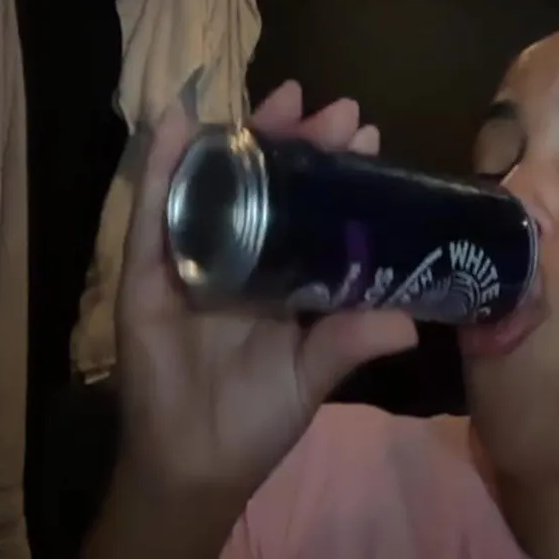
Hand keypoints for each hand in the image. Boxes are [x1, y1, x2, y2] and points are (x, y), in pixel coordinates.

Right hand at [115, 81, 417, 497]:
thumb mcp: (314, 376)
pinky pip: (152, 212)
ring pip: (218, 183)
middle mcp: (244, 256)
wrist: (196, 462)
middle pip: (271, 184)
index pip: (315, 208)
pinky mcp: (148, 272)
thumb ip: (352, 343)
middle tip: (336, 110)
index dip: (338, 171)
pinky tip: (175, 119)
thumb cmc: (258, 417)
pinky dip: (159, 164)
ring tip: (280, 97)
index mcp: (287, 275)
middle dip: (300, 142)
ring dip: (243, 136)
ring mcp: (193, 258)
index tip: (367, 134)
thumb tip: (411, 324)